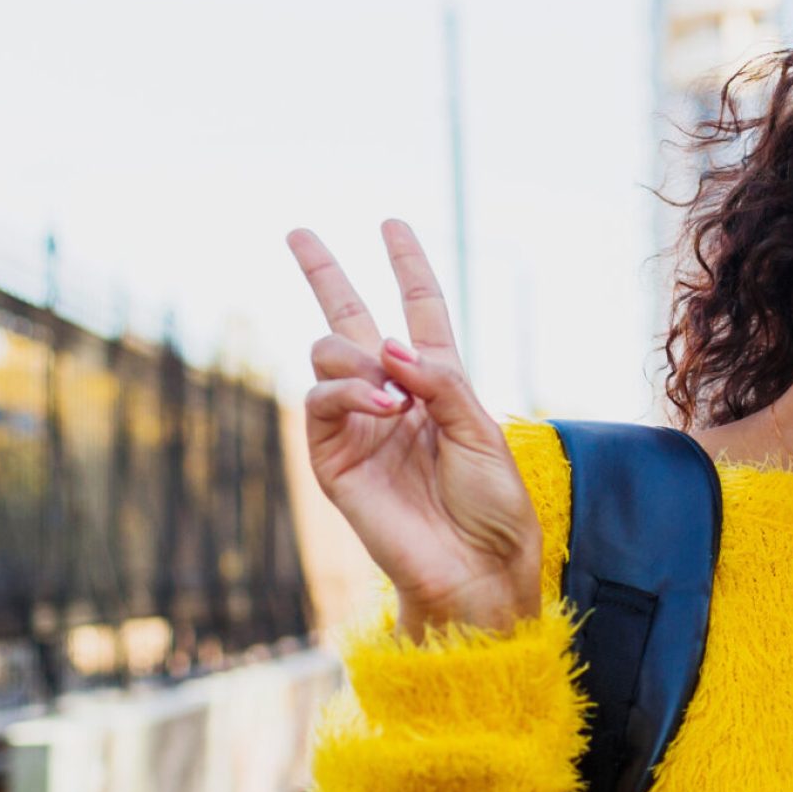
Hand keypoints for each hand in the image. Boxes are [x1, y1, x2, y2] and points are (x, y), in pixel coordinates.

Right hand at [290, 220, 540, 640]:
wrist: (476, 567)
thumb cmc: (492, 506)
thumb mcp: (482, 432)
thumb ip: (441, 381)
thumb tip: (390, 343)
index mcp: (440, 387)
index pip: (419, 314)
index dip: (408, 268)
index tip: (392, 224)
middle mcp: (394, 398)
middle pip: (349, 320)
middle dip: (324, 274)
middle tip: (300, 232)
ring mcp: (359, 425)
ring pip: (329, 353)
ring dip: (358, 358)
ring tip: (394, 397)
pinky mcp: (334, 457)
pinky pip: (320, 400)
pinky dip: (349, 392)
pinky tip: (382, 406)